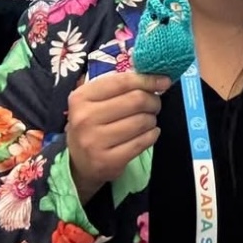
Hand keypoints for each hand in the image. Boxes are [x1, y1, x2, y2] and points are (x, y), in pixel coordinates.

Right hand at [65, 70, 170, 203]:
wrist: (78, 162)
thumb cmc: (93, 123)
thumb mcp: (96, 100)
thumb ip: (121, 86)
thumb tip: (159, 80)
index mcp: (82, 97)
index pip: (123, 82)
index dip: (147, 80)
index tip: (164, 81)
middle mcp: (85, 118)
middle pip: (136, 100)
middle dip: (153, 101)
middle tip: (154, 104)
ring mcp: (95, 141)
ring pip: (142, 121)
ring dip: (152, 119)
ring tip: (148, 120)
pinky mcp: (108, 161)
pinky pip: (142, 142)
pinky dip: (152, 135)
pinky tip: (149, 133)